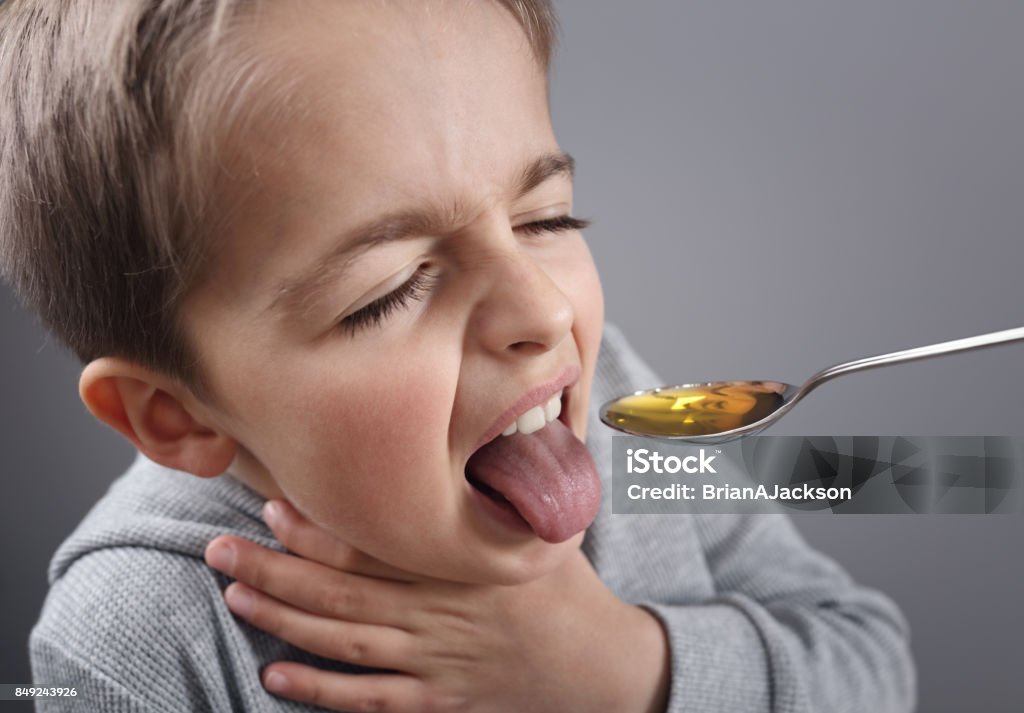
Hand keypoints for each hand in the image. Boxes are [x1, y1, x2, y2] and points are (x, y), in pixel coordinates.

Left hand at [205, 500, 668, 712]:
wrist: (599, 666)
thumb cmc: (566, 589)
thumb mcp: (543, 528)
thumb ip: (503, 490)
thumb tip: (475, 437)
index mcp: (462, 563)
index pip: (378, 541)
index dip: (320, 524)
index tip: (271, 500)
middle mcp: (438, 612)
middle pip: (343, 591)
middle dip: (275, 570)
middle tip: (218, 548)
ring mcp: (434, 660)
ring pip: (345, 641)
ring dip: (285, 620)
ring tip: (234, 595)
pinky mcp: (437, 699)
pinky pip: (370, 700)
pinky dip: (321, 689)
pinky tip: (276, 673)